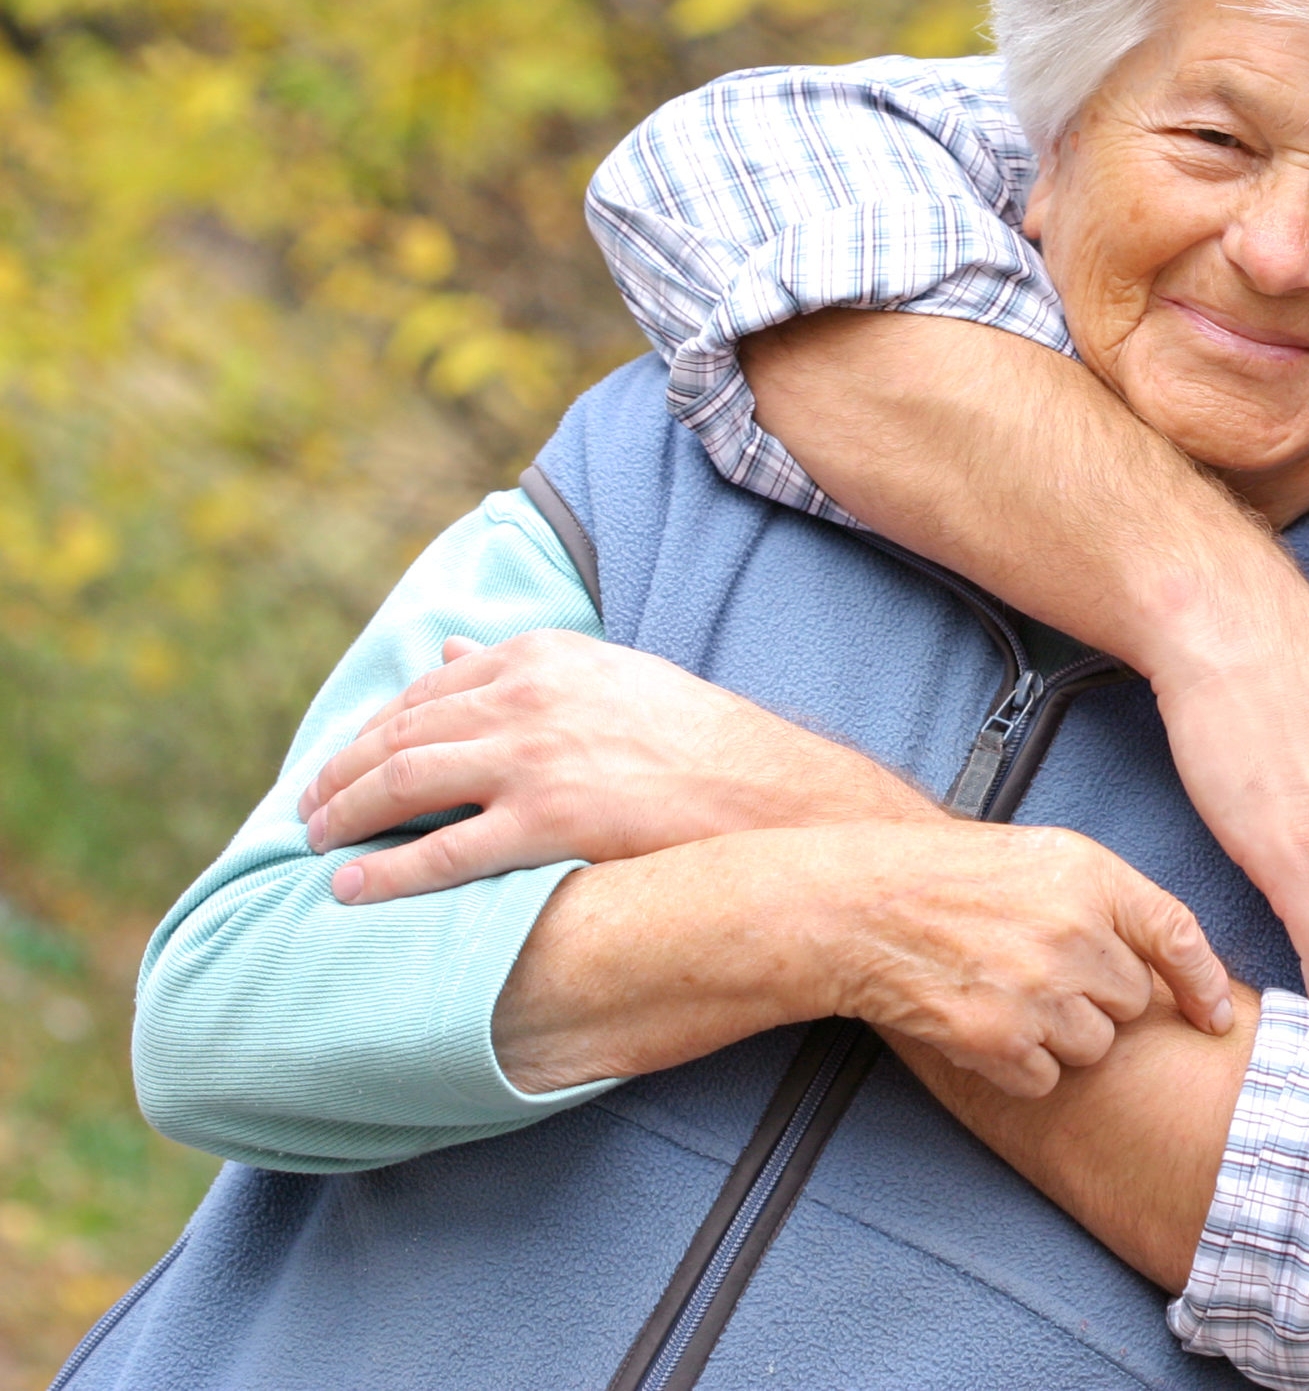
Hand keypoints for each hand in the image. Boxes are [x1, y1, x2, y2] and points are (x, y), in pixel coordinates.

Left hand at [301, 630, 876, 902]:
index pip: (425, 690)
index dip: (373, 730)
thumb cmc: (699, 741)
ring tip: (315, 843)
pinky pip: (440, 853)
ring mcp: (532, 760)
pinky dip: (384, 873)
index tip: (345, 761)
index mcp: (541, 656)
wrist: (769, 794)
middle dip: (340, 775)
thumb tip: (442, 648)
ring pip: (401, 786)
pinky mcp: (544, 823)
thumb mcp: (609, 678)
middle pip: (398, 736)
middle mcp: (525, 698)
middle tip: (308, 809)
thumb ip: (524, 667)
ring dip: (344, 817)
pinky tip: (350, 890)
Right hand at [804, 820, 1234, 1094]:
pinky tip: (985, 1023)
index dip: (1205, 983)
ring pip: (1094, 1047)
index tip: (1216, 1018)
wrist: (861, 907)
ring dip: (1062, 1036)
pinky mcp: (999, 1039)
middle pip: (1132, 1002)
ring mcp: (1038, 990)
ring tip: (1009, 993)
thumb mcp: (1043, 857)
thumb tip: (1163, 961)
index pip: (1178, 935)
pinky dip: (1020, 1065)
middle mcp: (1073, 933)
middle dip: (1100, 998)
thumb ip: (1108, 900)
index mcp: (1091, 876)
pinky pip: (1046, 1078)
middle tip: (1044, 972)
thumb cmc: (952, 875)